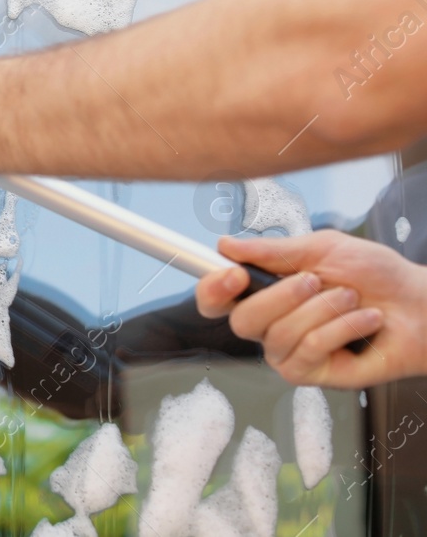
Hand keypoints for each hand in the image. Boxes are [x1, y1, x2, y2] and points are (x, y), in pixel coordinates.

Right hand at [196, 232, 426, 387]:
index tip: (234, 273)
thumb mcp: (323, 249)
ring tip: (350, 298)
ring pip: (279, 335)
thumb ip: (273, 250)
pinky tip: (366, 320)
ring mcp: (289, 352)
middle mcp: (270, 325)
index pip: (216, 299)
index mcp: (264, 292)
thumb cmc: (375, 275)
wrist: (420, 305)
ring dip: (321, 310)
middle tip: (313, 280)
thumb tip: (225, 246)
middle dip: (281, 296)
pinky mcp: (314, 374)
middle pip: (242, 320)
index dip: (212, 288)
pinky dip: (341, 329)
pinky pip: (310, 351)